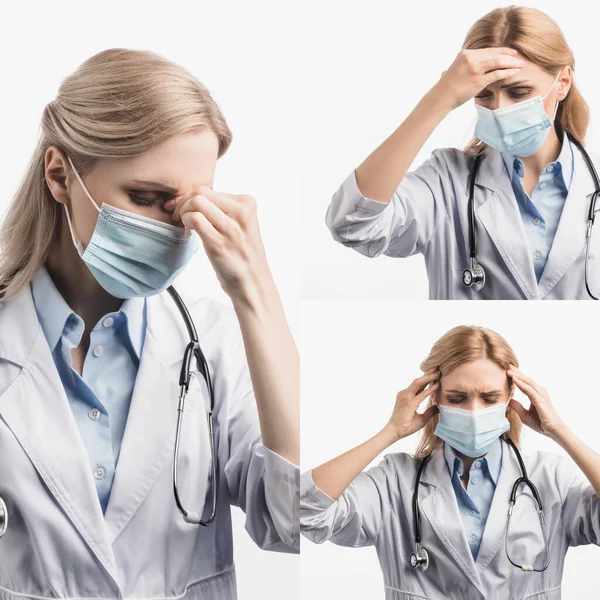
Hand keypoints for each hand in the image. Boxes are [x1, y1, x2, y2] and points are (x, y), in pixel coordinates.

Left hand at [166, 187, 269, 301]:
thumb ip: (222, 210)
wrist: (253, 283)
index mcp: (247, 203)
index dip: (190, 197)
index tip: (182, 208)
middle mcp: (241, 212)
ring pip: (196, 202)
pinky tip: (189, 231)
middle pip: (201, 192)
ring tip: (184, 224)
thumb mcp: (240, 225)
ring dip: (183, 211)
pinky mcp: (219, 242)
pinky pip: (195, 219)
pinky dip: (185, 222)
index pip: (209, 189)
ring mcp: (231, 227)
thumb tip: (191, 198)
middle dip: (183, 201)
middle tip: (177, 215)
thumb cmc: (242, 255)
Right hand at [386, 368, 439, 441]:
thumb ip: (429, 412)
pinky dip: (429, 389)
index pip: (418, 385)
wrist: (395, 432)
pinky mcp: (408, 402)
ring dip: (429, 377)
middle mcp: (405, 394)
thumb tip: (439, 407)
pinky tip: (437, 385)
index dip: (427, 379)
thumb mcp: (421, 419)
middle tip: (438, 367)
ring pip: (418, 383)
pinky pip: (421, 394)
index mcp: (406, 397)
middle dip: (428, 373)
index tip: (435, 373)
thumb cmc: (406, 426)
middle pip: (418, 381)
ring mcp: (405, 397)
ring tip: (438, 372)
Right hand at [435, 46, 523, 109]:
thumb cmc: (448, 86)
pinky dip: (508, 72)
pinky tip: (514, 72)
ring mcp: (474, 69)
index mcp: (465, 54)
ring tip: (520, 64)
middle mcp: (470, 58)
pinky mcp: (478, 81)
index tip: (511, 52)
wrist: (441, 97)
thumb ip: (467, 63)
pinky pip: (497, 74)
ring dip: (511, 62)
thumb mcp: (457, 68)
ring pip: (498, 61)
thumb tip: (479, 63)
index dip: (502, 50)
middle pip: (495, 53)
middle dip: (509, 55)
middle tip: (519, 58)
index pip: (488, 50)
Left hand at [506, 365, 567, 438]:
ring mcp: (540, 395)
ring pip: (527, 382)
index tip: (507, 371)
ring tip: (508, 370)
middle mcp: (539, 392)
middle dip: (516, 372)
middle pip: (526, 379)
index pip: (524, 383)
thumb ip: (517, 407)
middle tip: (507, 365)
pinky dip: (521, 384)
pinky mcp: (540, 400)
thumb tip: (509, 400)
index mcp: (535, 395)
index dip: (516, 376)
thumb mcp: (524, 415)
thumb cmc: (541, 423)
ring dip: (517, 375)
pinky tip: (514, 379)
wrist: (553, 431)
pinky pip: (528, 390)